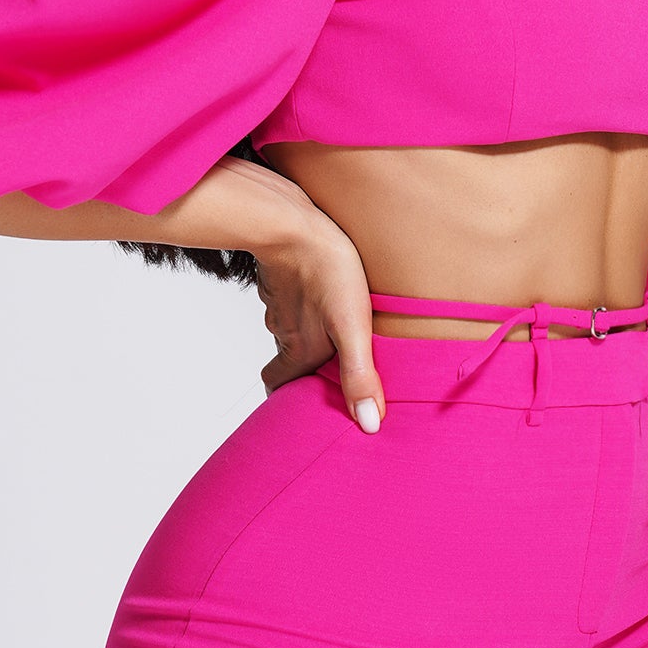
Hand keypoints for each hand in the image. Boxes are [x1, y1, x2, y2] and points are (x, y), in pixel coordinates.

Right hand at [253, 211, 386, 430]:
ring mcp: (278, 303)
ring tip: (337, 325)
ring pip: (289, 326)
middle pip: (285, 358)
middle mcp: (283, 331)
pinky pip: (291, 297)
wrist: (291, 222)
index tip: (304, 402)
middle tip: (331, 364)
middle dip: (303, 365)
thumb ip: (359, 376)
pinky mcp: (282, 277)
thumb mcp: (353, 329)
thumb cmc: (327, 273)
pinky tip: (326, 292)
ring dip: (308, 330)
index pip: (278, 386)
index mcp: (297, 351)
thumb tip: (369, 425)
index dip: (288, 397)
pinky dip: (305, 301)